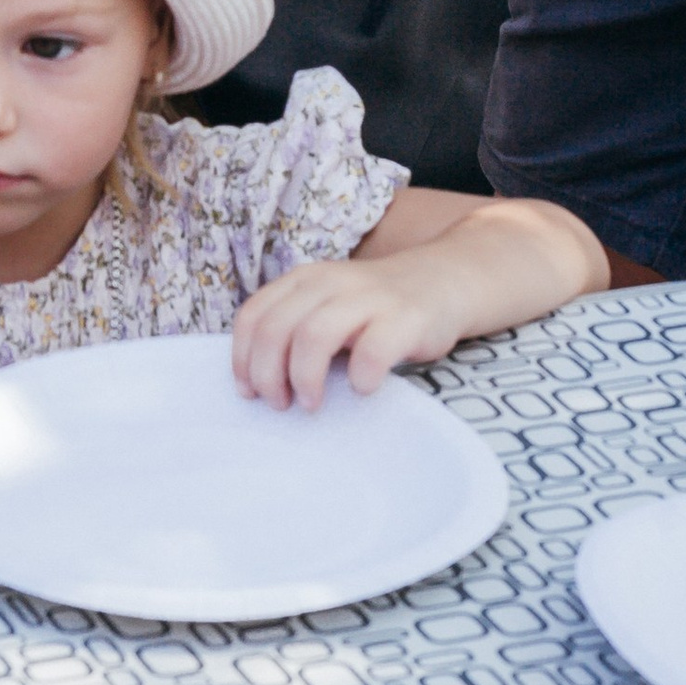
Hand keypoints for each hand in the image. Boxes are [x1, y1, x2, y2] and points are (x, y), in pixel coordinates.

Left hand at [232, 255, 460, 410]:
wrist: (442, 281)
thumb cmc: (375, 309)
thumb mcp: (327, 305)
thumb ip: (295, 328)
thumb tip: (256, 382)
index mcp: (304, 280)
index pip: (253, 315)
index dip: (242, 358)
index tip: (249, 392)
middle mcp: (330, 282)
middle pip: (276, 328)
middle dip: (269, 374)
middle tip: (281, 404)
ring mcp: (368, 298)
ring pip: (314, 334)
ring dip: (304, 377)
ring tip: (312, 404)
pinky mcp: (405, 318)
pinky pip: (372, 350)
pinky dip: (359, 377)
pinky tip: (362, 388)